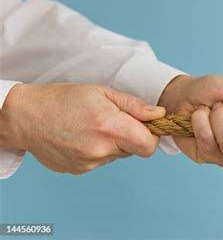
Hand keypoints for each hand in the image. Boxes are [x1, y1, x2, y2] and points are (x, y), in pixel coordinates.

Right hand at [0, 83, 164, 174]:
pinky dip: (98, 150)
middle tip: (113, 120)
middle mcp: (101, 149)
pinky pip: (101, 161)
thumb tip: (158, 114)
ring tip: (93, 127)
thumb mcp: (101, 92)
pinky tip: (82, 136)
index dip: (150, 135)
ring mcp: (89, 163)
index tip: (143, 124)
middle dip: (131, 136)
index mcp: (110, 127)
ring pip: (118, 155)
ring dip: (113, 143)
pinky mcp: (80, 170)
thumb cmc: (63, 99)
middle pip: (134, 150)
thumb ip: (134, 106)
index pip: (149, 145)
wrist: (25, 117)